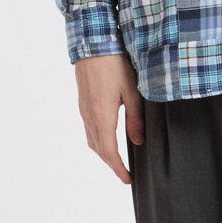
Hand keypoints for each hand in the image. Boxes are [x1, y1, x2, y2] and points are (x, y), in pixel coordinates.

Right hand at [74, 52, 143, 183]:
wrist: (92, 43)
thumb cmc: (114, 63)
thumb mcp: (132, 91)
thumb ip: (135, 118)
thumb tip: (138, 141)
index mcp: (102, 116)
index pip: (109, 151)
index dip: (118, 168)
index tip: (128, 179)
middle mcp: (89, 116)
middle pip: (98, 149)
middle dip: (111, 163)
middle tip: (125, 173)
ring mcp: (84, 109)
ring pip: (92, 139)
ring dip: (104, 152)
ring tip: (118, 159)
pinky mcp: (83, 102)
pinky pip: (89, 128)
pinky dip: (99, 140)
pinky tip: (108, 136)